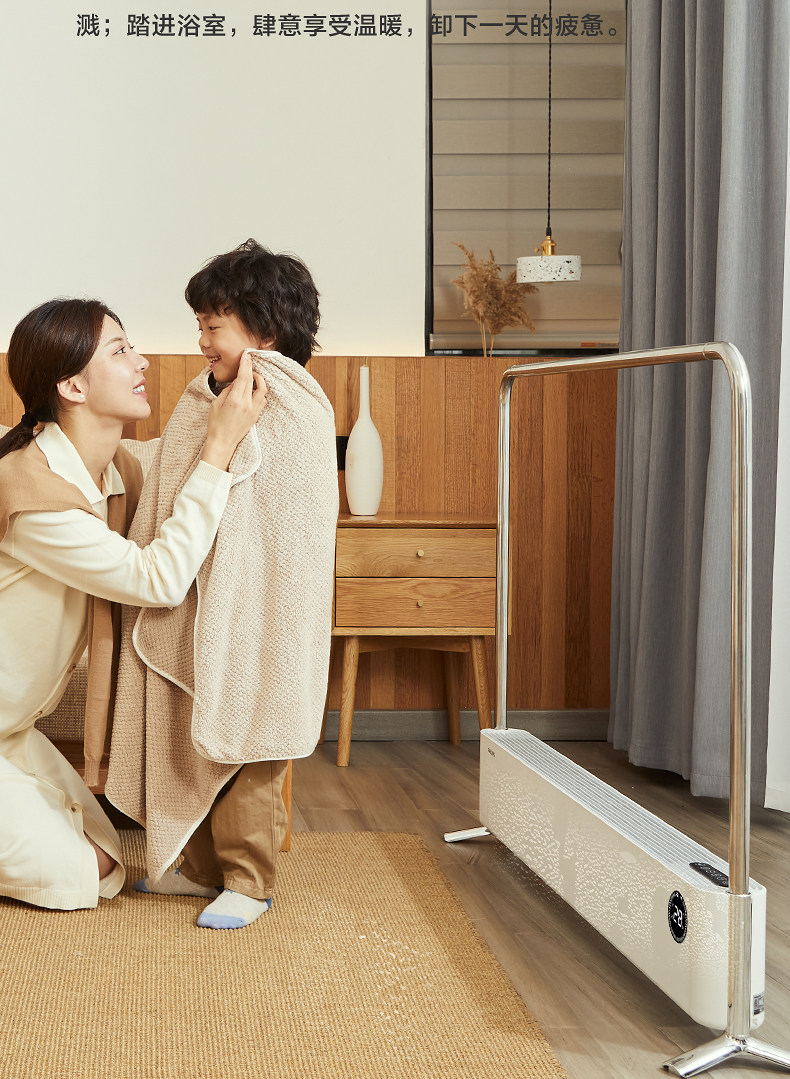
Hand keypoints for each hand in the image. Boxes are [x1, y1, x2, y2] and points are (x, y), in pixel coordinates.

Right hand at [200, 352, 266, 470]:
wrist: (223, 443)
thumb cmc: (216, 424)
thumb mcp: (216, 403)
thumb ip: (228, 390)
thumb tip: (236, 382)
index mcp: (235, 400)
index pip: (244, 377)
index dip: (246, 364)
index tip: (246, 355)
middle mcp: (247, 405)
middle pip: (254, 381)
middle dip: (252, 369)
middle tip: (248, 362)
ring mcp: (254, 411)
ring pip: (263, 390)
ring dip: (259, 380)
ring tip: (252, 377)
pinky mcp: (256, 416)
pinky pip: (262, 399)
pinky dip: (260, 392)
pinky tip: (253, 390)